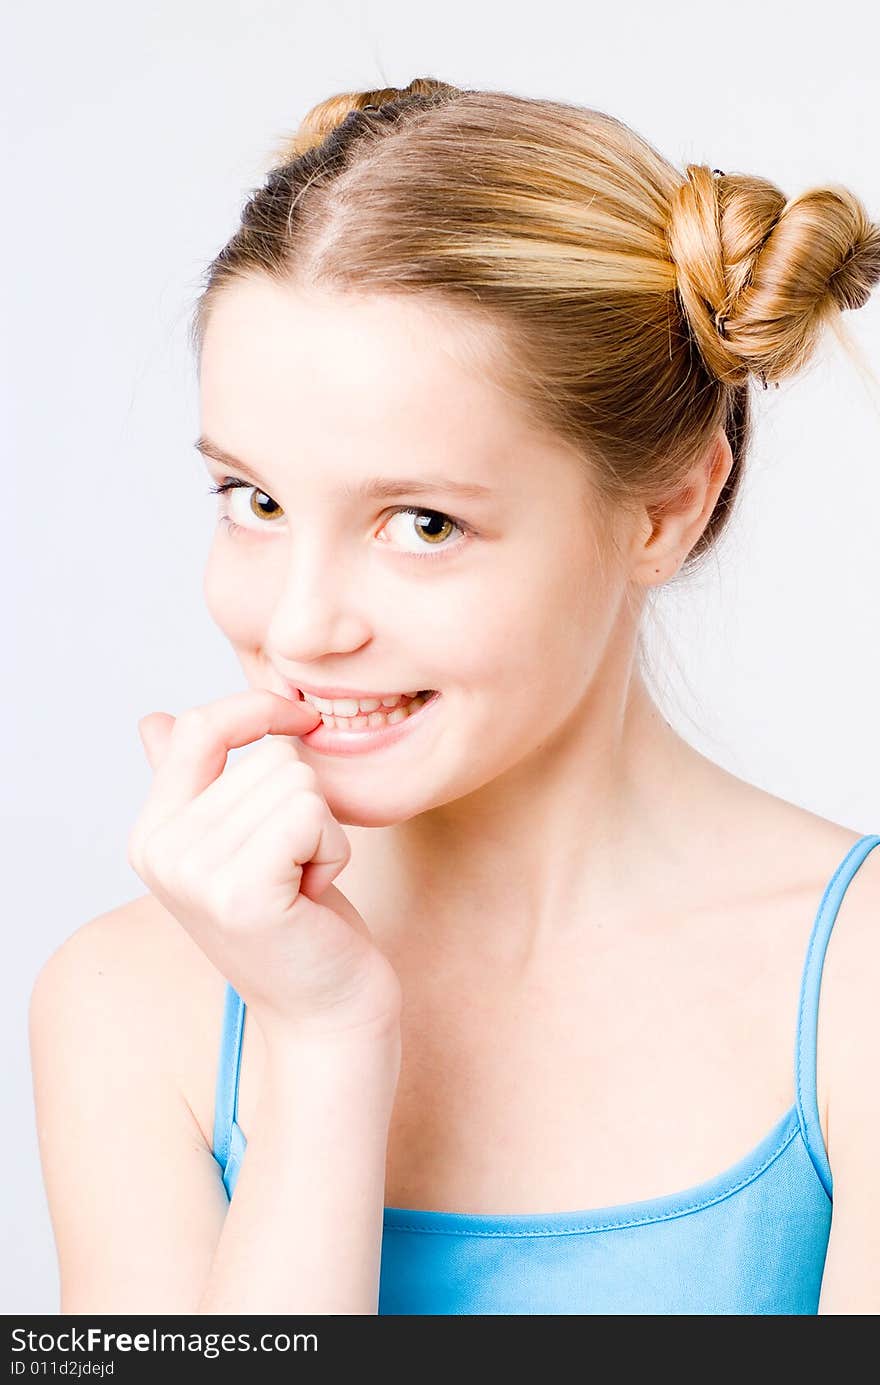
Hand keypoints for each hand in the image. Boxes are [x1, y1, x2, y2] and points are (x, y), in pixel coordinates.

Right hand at [127, 690, 402, 1046]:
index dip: (261, 710)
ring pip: (299, 782)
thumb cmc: (294, 927)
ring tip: (301, 885)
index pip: (201, 727)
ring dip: (323, 832)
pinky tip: (313, 897)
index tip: (303, 719)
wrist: (325, 1015)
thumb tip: (154, 721)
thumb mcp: (236, 847)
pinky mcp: (242, 892)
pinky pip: (313, 814)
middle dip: (306, 808)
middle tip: (292, 872)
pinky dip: (333, 851)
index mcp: (152, 834)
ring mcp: (196, 873)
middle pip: (272, 757)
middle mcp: (161, 851)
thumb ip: (193, 783)